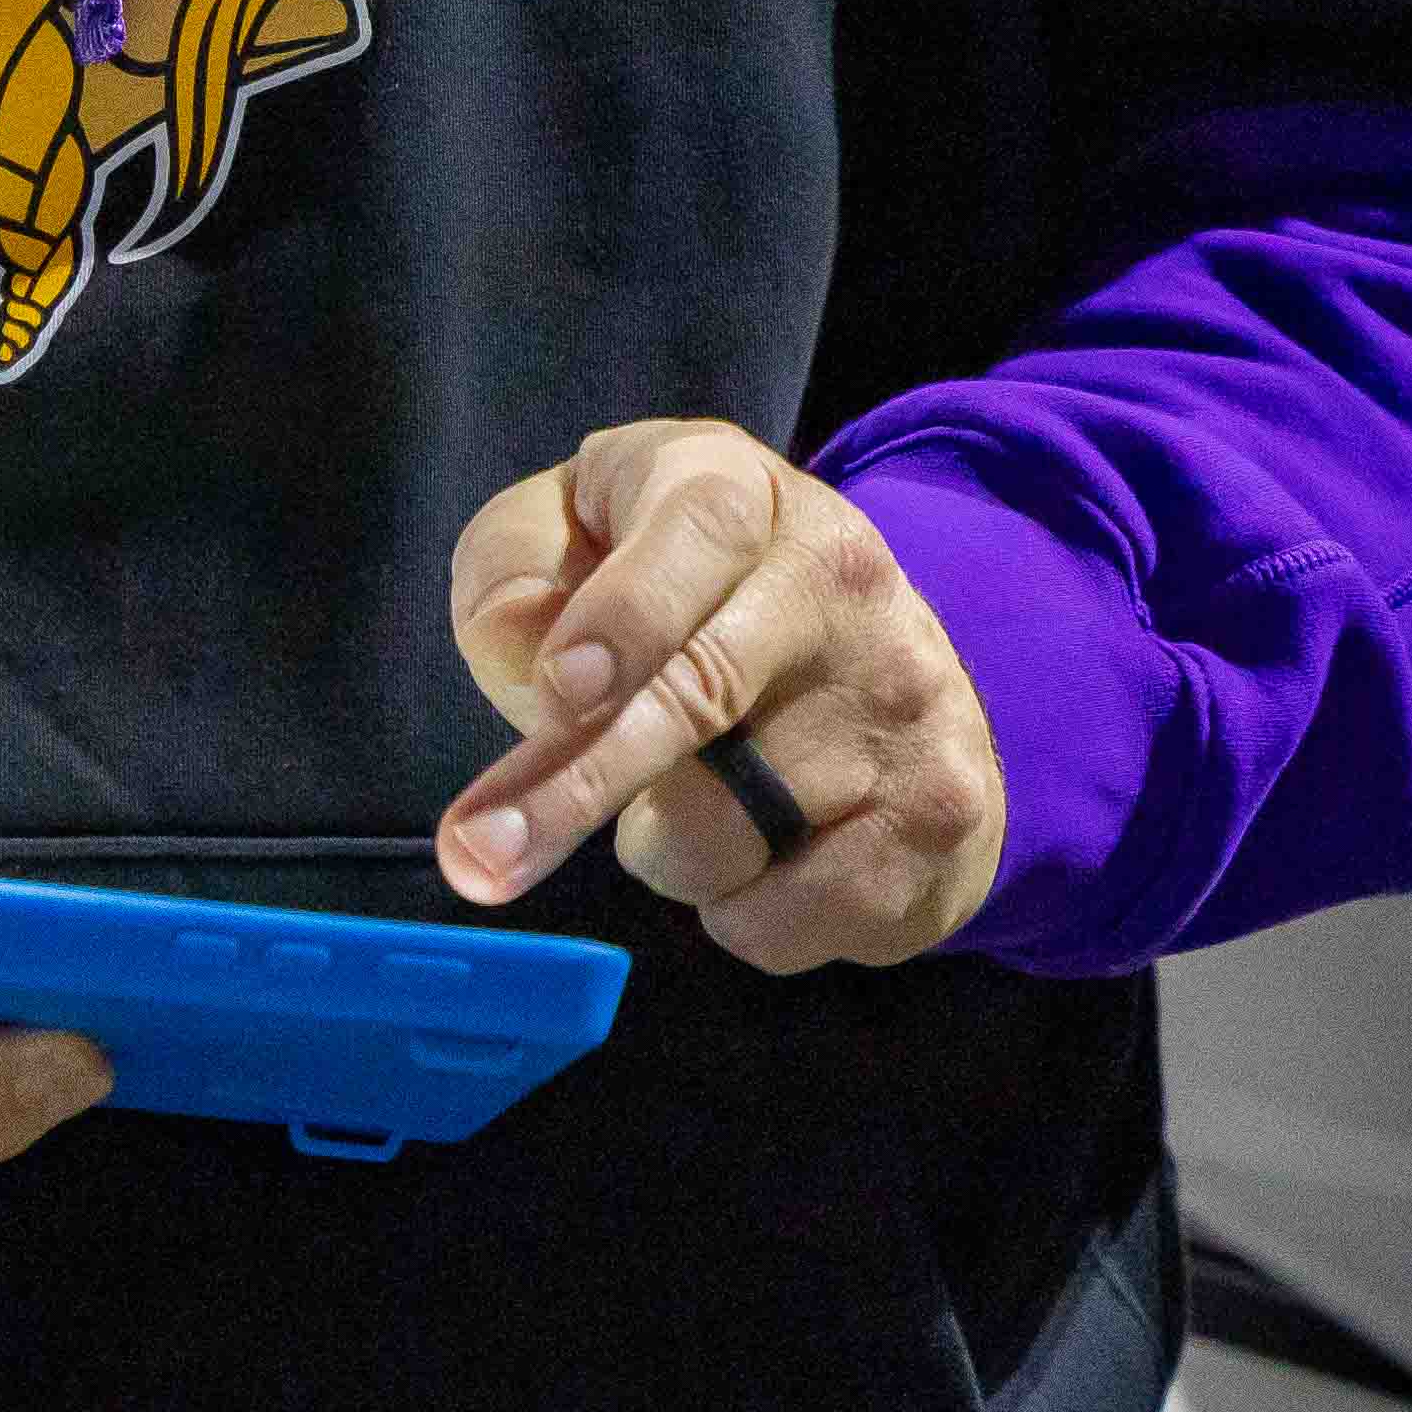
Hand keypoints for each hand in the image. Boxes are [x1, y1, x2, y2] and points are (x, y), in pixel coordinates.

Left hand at [436, 418, 1006, 970]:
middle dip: (575, 787)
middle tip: (476, 859)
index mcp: (744, 492)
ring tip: (695, 798)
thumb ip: (518, 569)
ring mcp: (903, 701)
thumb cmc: (684, 601)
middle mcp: (843, 581)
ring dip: (661, 847)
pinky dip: (737, 914)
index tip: (560, 693)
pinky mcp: (935, 817)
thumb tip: (519, 648)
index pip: (698, 529)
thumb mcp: (583, 538)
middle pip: (702, 693)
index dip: (626, 613)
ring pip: (720, 829)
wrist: (884, 673)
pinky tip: (764, 851)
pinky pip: (780, 920)